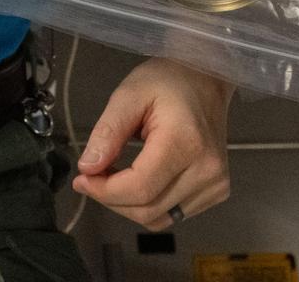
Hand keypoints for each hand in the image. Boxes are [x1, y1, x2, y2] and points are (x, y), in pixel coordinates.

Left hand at [72, 58, 232, 228]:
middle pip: (147, 209)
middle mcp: (207, 170)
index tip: (82, 178)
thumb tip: (88, 168)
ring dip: (127, 205)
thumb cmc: (168, 81)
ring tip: (112, 176)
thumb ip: (107, 132)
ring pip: (158, 219)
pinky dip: (148, 204)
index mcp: (186, 142)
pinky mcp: (216, 191)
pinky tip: (136, 180)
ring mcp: (215, 184)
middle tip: (91, 176)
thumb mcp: (129, 95)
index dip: (104, 190)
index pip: (140, 188)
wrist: (206, 79)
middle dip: (111, 198)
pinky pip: (172, 214)